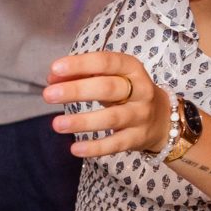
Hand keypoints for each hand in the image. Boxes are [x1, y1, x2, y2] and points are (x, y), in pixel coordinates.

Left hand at [45, 49, 169, 157]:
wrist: (162, 119)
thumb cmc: (127, 93)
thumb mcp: (110, 78)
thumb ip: (81, 75)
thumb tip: (52, 78)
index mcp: (131, 68)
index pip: (106, 61)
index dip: (81, 64)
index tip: (55, 68)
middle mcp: (140, 90)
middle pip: (108, 88)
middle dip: (76, 91)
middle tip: (48, 95)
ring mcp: (140, 116)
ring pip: (111, 118)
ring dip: (82, 121)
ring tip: (56, 124)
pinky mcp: (137, 138)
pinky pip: (115, 144)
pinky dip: (95, 147)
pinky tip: (75, 149)